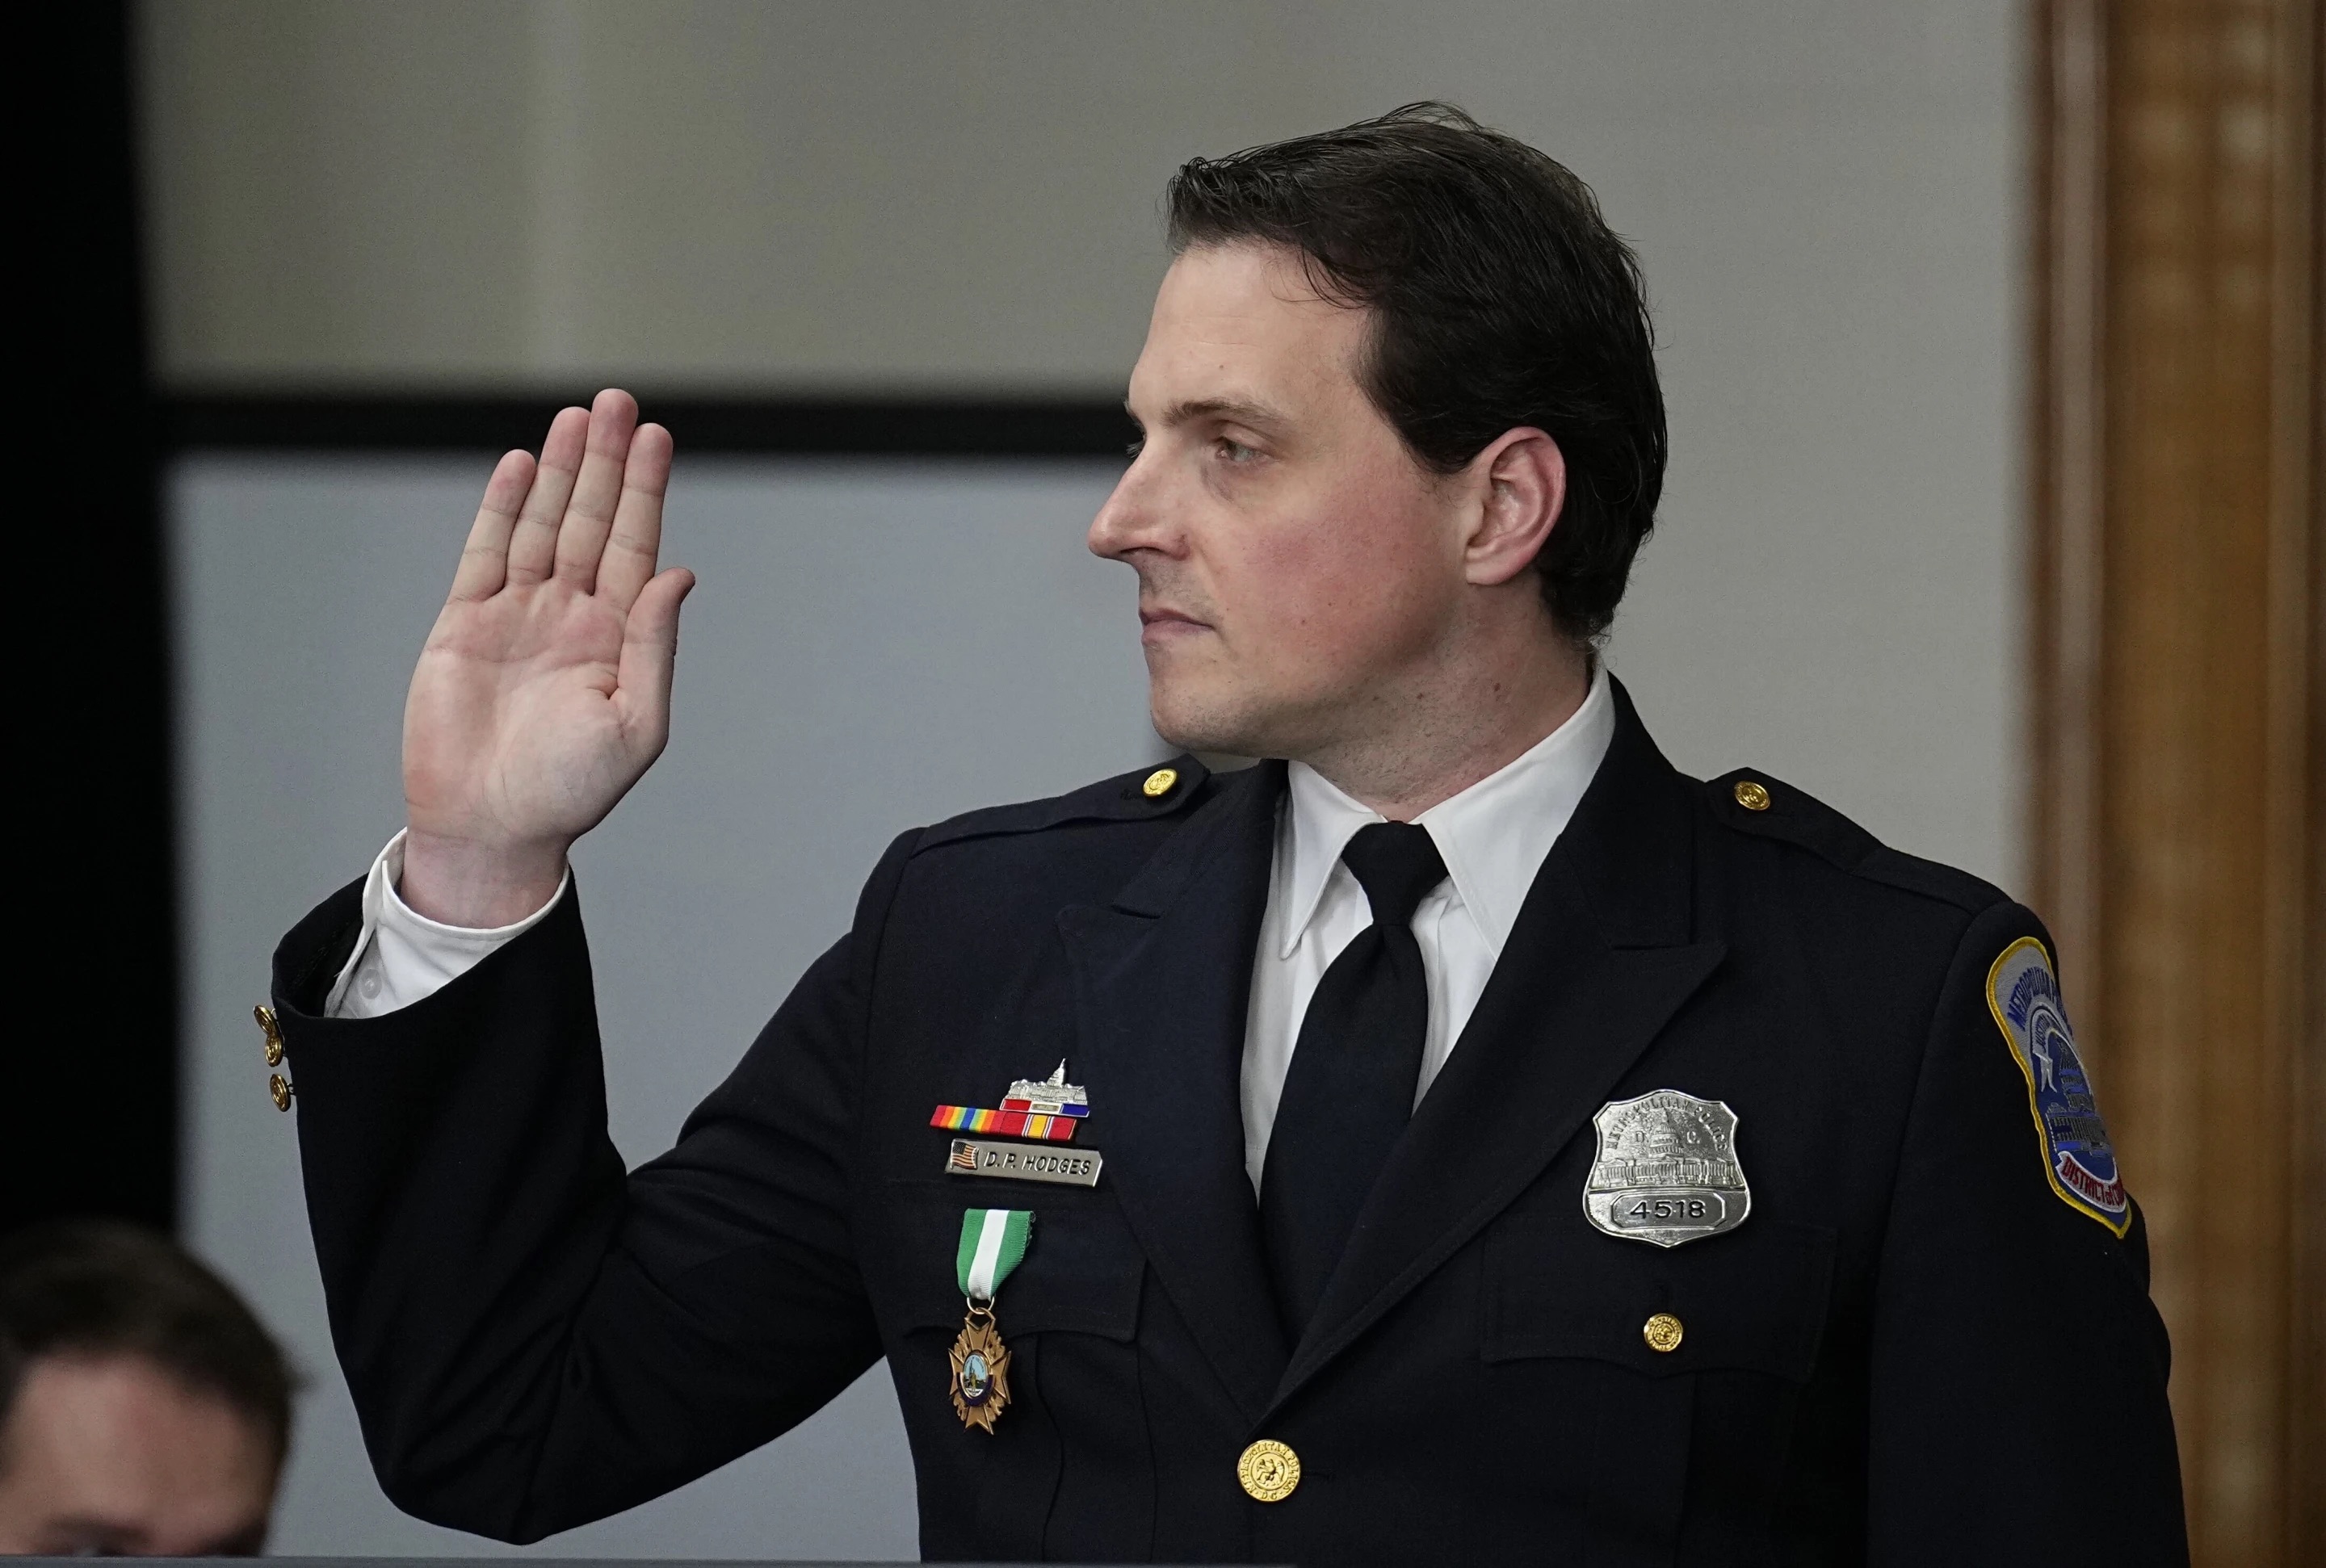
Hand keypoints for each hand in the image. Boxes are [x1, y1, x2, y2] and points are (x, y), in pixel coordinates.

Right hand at [398, 390, 693, 926]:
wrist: (491, 827)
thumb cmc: (570, 789)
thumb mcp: (636, 722)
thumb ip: (653, 644)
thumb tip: (678, 574)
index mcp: (618, 637)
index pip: (637, 546)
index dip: (645, 491)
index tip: (657, 437)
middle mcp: (571, 615)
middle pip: (593, 520)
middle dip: (606, 462)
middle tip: (617, 402)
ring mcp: (518, 614)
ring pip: (544, 525)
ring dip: (560, 471)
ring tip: (576, 416)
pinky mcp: (465, 623)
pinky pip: (487, 553)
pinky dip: (504, 509)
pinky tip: (522, 466)